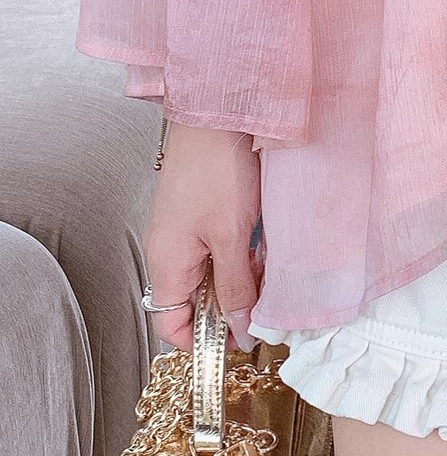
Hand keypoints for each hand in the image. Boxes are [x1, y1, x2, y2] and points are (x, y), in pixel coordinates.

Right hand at [144, 124, 262, 352]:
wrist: (218, 112)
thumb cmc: (218, 169)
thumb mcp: (232, 236)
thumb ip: (235, 286)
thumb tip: (241, 331)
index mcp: (166, 262)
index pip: (170, 324)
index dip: (202, 341)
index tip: (241, 343)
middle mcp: (170, 249)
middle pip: (195, 300)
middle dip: (230, 308)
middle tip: (269, 306)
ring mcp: (185, 230)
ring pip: (212, 273)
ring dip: (241, 278)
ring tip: (272, 272)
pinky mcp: (203, 212)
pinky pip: (220, 248)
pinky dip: (243, 253)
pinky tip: (266, 246)